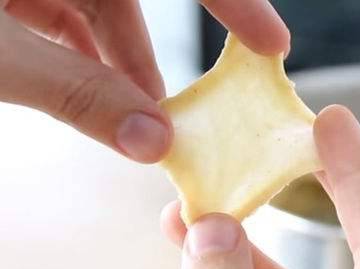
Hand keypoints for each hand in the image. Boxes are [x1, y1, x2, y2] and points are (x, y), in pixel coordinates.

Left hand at [0, 0, 288, 162]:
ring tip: (136, 123)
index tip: (273, 46)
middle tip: (182, 119)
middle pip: (137, 0)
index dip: (236, 3)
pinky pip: (66, 18)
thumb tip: (153, 143)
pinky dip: (84, 61)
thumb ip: (74, 94)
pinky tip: (92, 98)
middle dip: (154, 62)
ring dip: (118, 69)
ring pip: (100, 13)